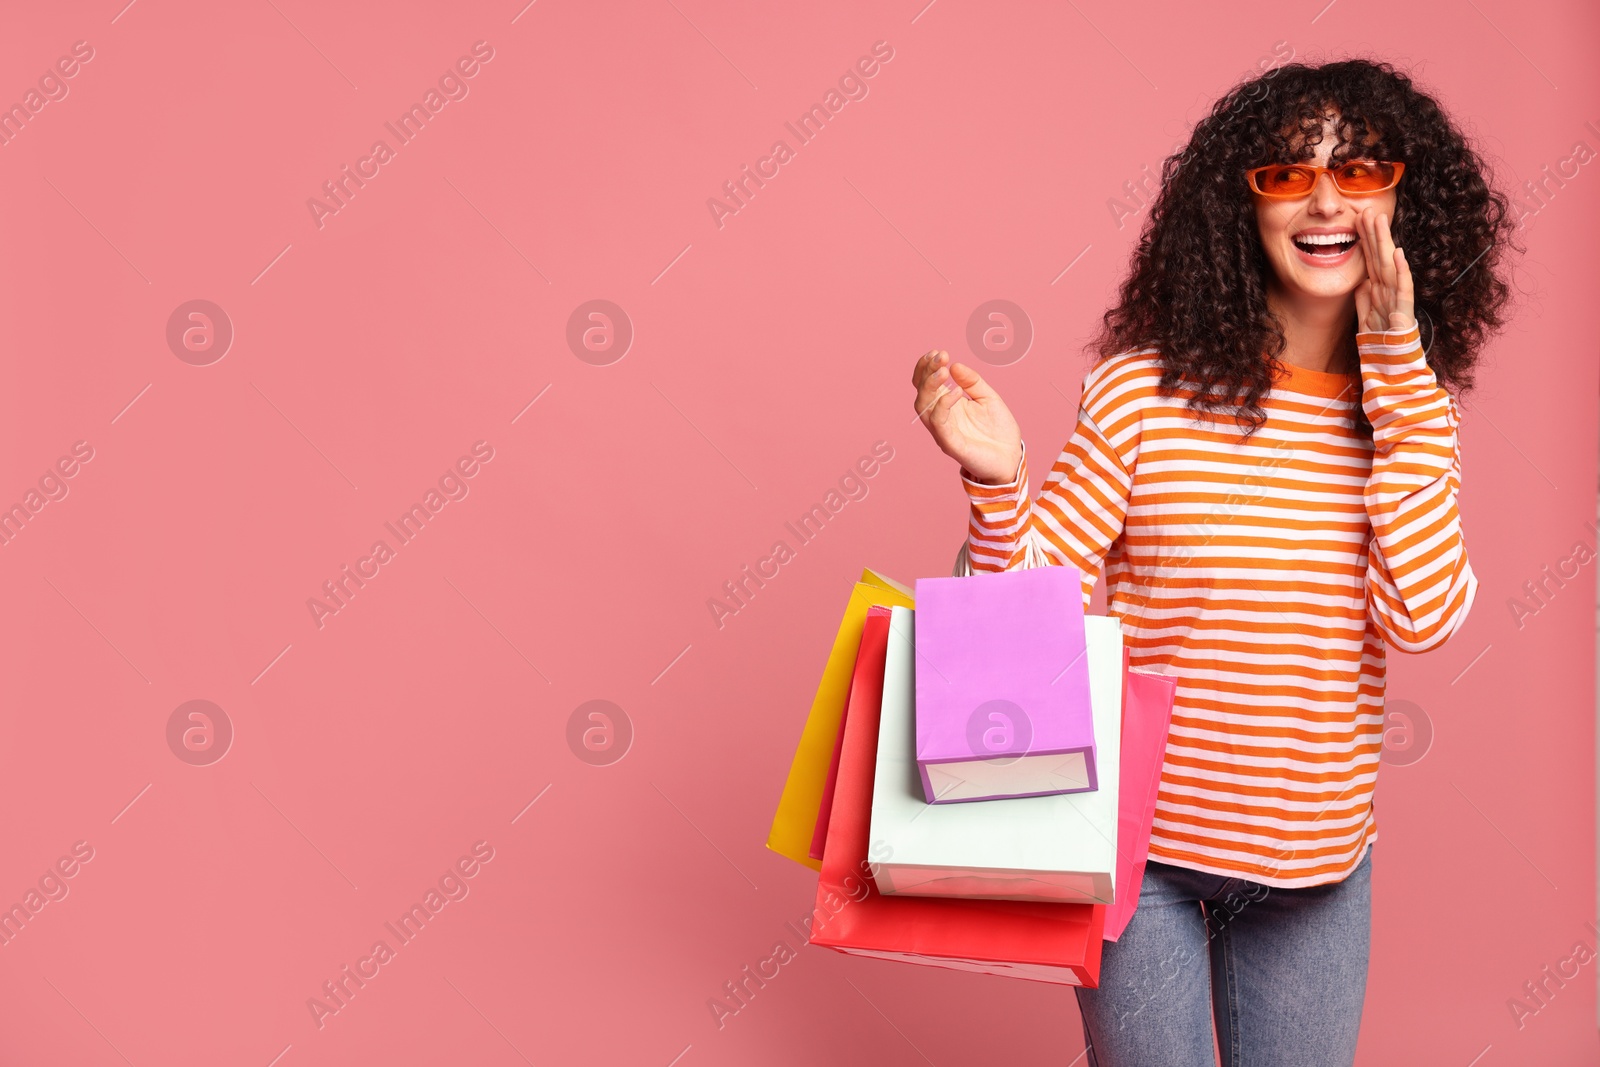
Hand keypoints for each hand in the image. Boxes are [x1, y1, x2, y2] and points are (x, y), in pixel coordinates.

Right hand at [911, 349, 1022, 484]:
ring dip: (930, 386)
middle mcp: (941, 418)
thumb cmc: (998, 431)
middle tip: (941, 355)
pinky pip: (939, 423)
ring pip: (923, 407)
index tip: (939, 352)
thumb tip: (955, 365)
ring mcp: (943, 431)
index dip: (927, 367)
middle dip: (927, 371)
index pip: (926, 384)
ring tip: (943, 370)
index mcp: (947, 405)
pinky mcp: (951, 444)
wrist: (1011, 458)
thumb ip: (973, 382)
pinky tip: (957, 392)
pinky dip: (944, 405)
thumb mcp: (988, 398)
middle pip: (921, 392)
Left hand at [1353, 206, 1415, 333]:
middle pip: (1379, 256)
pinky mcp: (1403, 309)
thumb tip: (1360, 280)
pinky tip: (1398, 254)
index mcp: (1377, 289)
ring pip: (1389, 265)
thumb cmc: (1380, 338)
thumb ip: (1362, 297)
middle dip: (1374, 233)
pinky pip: (1402, 288)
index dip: (1365, 239)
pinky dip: (1401, 270)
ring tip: (1381, 222)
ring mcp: (1395, 297)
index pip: (1370, 259)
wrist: (1391, 361)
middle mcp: (1387, 289)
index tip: (1358, 218)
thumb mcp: (1365, 315)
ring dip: (1386, 242)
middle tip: (1368, 210)